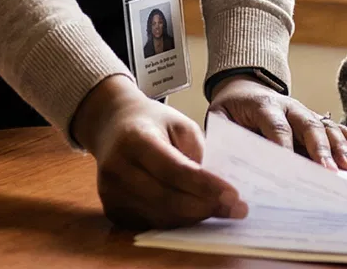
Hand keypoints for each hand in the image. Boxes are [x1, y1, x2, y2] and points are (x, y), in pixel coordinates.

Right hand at [72, 74, 245, 229]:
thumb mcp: (181, 124)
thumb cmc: (154, 122)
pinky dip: (177, 221)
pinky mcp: (113, 209)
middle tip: (235, 209)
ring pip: (160, 217)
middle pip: (167, 199)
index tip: (234, 195)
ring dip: (194, 217)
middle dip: (205, 207)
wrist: (113, 125)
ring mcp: (111, 192)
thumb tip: (218, 191)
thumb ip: (196, 154)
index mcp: (136, 139)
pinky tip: (196, 213)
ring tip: (220, 211)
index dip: (205, 186)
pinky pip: (151, 223)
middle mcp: (118, 168)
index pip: (175, 170)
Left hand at [206, 75, 346, 170]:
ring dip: (340, 146)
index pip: (276, 126)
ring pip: (327, 126)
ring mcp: (305, 111)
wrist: (243, 86)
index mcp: (263, 106)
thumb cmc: (230, 111)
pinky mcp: (315, 118)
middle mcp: (289, 106)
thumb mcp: (218, 121)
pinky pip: (338, 128)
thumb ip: (223, 139)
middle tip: (329, 172)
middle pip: (308, 125)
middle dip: (320, 149)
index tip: (291, 168)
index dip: (284, 146)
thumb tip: (226, 166)